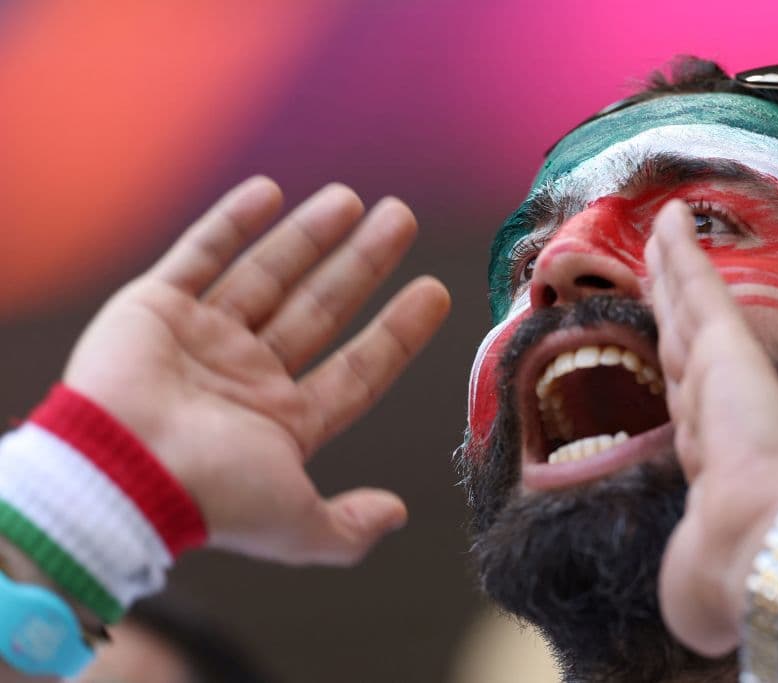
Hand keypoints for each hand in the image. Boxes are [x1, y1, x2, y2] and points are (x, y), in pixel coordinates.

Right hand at [63, 177, 449, 565]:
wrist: (117, 473)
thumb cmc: (209, 497)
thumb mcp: (294, 525)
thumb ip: (346, 529)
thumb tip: (395, 515)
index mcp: (282, 421)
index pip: (358, 369)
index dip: (399, 332)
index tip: (434, 291)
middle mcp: (248, 375)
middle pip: (321, 308)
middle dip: (363, 263)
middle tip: (402, 218)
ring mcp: (203, 339)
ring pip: (269, 274)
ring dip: (310, 235)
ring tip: (354, 200)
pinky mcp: (155, 308)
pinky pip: (201, 254)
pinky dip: (232, 222)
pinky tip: (271, 193)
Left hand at [644, 200, 777, 653]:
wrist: (764, 545)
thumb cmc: (733, 567)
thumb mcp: (695, 573)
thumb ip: (690, 572)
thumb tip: (695, 617)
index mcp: (710, 454)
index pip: (684, 398)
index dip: (675, 369)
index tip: (669, 348)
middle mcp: (715, 406)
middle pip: (684, 341)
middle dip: (672, 304)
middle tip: (661, 266)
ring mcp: (722, 371)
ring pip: (687, 306)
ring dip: (672, 269)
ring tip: (662, 233)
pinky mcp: (726, 344)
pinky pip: (695, 285)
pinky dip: (683, 250)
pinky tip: (669, 216)